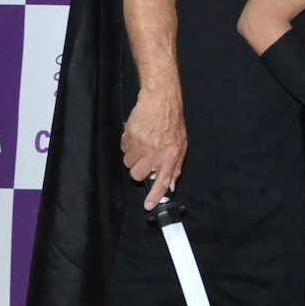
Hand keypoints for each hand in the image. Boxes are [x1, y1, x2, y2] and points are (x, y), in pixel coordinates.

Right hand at [123, 87, 185, 208]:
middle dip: (138, 171)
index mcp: (171, 156)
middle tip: (144, 160)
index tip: (148, 205)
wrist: (160, 100)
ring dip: (133, 157)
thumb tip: (171, 185)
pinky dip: (128, 145)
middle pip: (137, 175)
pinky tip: (137, 136)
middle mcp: (155, 153)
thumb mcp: (181, 145)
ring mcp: (141, 145)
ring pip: (128, 163)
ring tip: (141, 144)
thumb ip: (175, 167)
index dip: (155, 195)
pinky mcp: (130, 136)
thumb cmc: (172, 122)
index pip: (162, 181)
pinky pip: (123, 149)